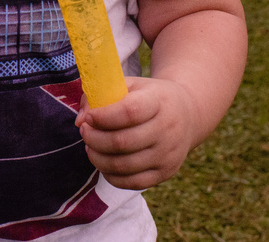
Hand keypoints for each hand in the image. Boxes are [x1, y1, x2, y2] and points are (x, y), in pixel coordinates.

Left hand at [75, 76, 198, 189]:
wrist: (188, 114)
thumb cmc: (150, 97)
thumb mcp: (131, 85)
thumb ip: (101, 95)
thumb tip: (80, 120)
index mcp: (159, 102)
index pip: (129, 112)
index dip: (103, 117)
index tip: (89, 117)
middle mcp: (168, 130)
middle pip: (122, 142)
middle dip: (94, 138)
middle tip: (84, 131)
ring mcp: (168, 154)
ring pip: (124, 165)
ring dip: (98, 158)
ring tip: (90, 146)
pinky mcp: (166, 173)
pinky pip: (131, 183)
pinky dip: (110, 175)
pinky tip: (103, 161)